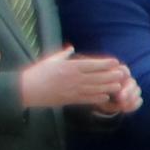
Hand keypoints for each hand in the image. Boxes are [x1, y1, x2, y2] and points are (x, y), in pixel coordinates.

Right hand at [15, 46, 132, 112]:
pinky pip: (86, 99)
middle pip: (97, 77)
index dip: (105, 63)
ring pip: (95, 89)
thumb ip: (64, 55)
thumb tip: (71, 48)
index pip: (92, 64)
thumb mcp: (51, 60)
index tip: (115, 62)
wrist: (27, 90)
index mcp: (70, 67)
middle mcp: (74, 78)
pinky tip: (105, 97)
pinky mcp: (69, 100)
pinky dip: (97, 98)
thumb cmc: (37, 73)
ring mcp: (72, 90)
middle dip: (112, 75)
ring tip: (119, 85)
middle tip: (123, 74)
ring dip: (108, 87)